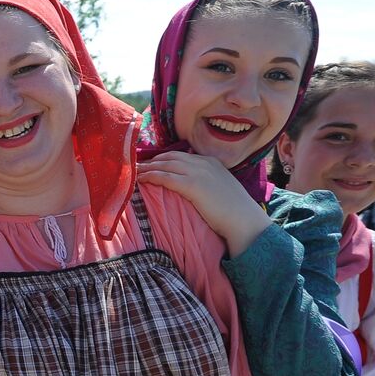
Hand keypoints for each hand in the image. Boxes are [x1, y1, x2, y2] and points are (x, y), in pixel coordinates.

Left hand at [136, 152, 270, 255]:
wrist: (243, 220)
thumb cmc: (232, 210)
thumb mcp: (218, 188)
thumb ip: (205, 182)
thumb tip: (188, 186)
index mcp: (210, 161)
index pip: (179, 155)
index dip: (161, 159)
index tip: (148, 164)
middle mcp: (203, 162)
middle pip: (169, 157)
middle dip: (150, 161)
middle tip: (134, 166)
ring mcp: (198, 172)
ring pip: (164, 165)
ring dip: (146, 168)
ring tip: (132, 172)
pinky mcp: (192, 185)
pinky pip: (165, 177)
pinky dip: (150, 176)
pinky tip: (140, 180)